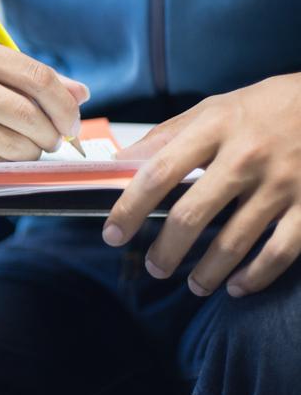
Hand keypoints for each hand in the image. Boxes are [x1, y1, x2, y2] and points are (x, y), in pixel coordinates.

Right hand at [0, 33, 88, 162]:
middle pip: (28, 114)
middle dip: (52, 133)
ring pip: (14, 145)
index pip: (36, 78)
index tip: (72, 121)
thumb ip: (29, 77)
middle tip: (54, 139)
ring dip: (31, 151)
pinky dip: (4, 162)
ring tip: (23, 145)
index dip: (64, 105)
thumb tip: (80, 94)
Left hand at [104, 72, 300, 297]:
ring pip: (233, 242)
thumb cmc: (264, 108)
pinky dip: (256, 276)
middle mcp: (245, 157)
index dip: (130, 208)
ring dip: (207, 272)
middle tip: (154, 268)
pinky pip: (279, 252)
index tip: (113, 235)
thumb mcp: (213, 109)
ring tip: (194, 285)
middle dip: (166, 250)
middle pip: (191, 215)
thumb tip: (120, 161)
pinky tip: (238, 286)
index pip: (158, 173)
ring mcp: (282, 183)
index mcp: (214, 129)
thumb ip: (167, 135)